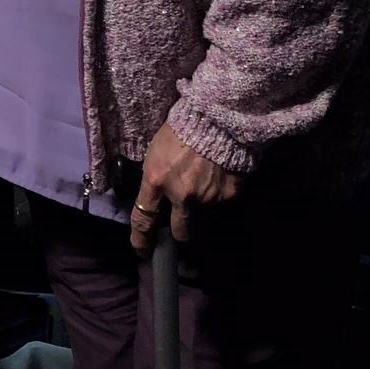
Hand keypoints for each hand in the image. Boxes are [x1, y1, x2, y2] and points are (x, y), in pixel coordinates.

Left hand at [130, 123, 240, 252]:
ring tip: (204, 182)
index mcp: (156, 180)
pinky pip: (222, 202)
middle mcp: (181, 195)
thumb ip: (155, 178)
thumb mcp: (156, 152)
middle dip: (180, 230)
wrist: (216, 118)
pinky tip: (219, 175)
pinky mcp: (228, 195)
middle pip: (180, 231)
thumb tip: (156, 197)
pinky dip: (219, 193)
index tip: (141, 250)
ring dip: (202, 206)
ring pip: (203, 215)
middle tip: (182, 222)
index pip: (143, 218)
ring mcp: (207, 198)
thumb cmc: (180, 128)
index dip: (140, 239)